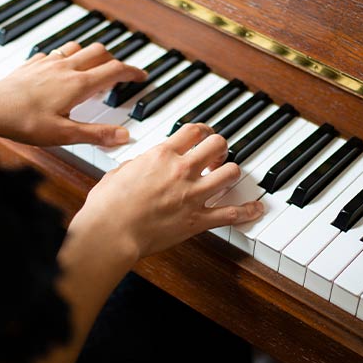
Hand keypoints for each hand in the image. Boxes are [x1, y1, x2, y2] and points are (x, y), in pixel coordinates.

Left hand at [0, 41, 146, 146]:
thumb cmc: (22, 122)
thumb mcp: (64, 134)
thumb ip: (96, 134)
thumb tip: (123, 137)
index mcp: (77, 84)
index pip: (114, 70)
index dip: (132, 72)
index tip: (141, 76)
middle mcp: (65, 68)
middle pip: (99, 51)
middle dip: (114, 61)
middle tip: (118, 76)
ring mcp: (47, 64)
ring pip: (77, 47)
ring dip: (90, 55)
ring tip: (92, 71)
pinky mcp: (32, 64)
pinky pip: (55, 54)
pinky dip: (66, 58)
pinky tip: (60, 71)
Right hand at [69, 123, 265, 260]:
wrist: (110, 233)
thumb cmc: (107, 206)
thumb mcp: (118, 172)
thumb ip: (136, 165)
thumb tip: (141, 165)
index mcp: (162, 155)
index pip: (194, 130)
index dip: (203, 131)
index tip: (204, 136)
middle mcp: (182, 170)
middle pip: (218, 144)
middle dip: (220, 148)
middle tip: (216, 157)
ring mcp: (193, 195)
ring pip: (231, 172)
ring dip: (231, 173)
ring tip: (226, 177)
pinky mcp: (197, 220)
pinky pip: (231, 213)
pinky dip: (247, 211)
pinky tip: (256, 209)